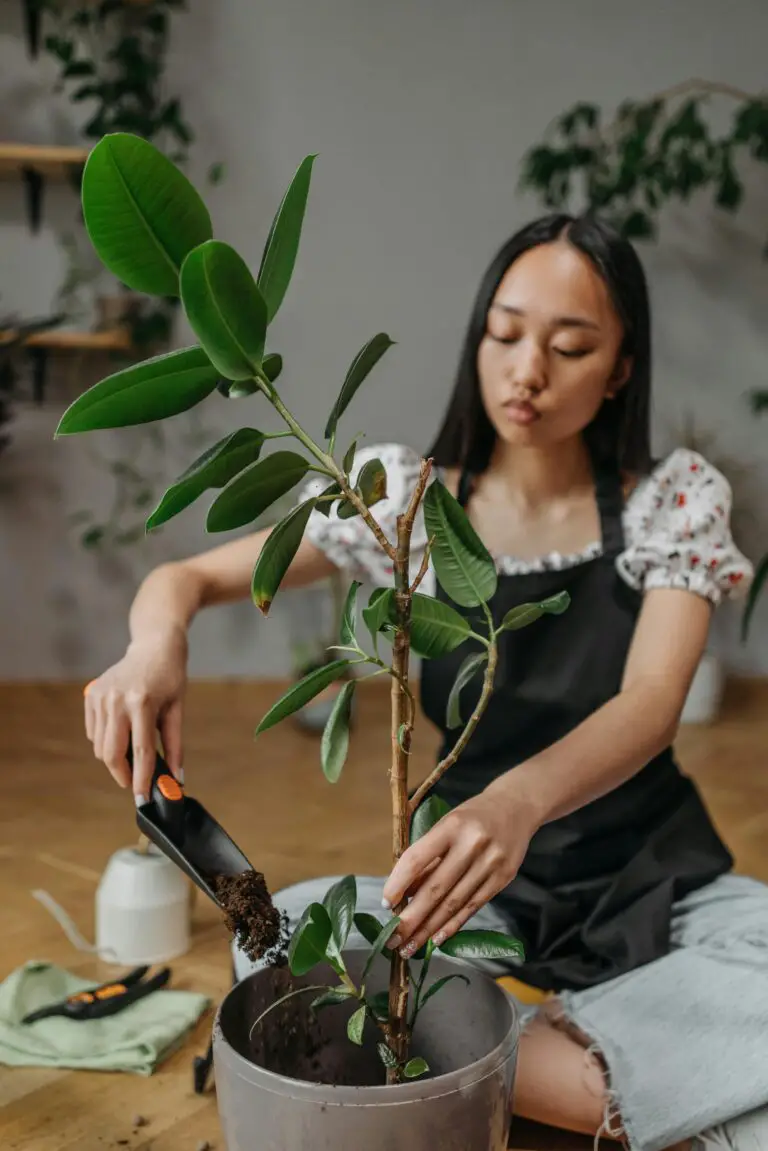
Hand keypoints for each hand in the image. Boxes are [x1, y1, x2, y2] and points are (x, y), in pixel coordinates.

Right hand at [84, 629, 187, 799]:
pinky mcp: (91, 695)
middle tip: (134, 783)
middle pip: (111, 754)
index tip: (142, 798)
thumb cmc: (170, 676)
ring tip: (133, 749)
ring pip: (100, 746)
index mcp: (141, 703)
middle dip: (122, 774)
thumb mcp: (177, 709)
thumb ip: (174, 745)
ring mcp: (100, 696)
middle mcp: (116, 700)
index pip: (141, 751)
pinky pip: (93, 732)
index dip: (142, 778)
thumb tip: (176, 777)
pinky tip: (121, 729)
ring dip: (115, 757)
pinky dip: (105, 740)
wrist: (153, 645)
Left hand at [381, 786, 538, 958]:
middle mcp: (472, 844)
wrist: (516, 807)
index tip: (386, 904)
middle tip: (393, 939)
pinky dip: (453, 925)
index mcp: (451, 825)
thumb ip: (428, 856)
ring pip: (454, 903)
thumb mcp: (446, 825)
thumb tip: (404, 894)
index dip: (398, 884)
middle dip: (412, 918)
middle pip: (436, 888)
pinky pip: (473, 906)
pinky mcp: (503, 877)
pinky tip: (437, 939)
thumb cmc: (472, 816)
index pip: (417, 858)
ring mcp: (491, 862)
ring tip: (410, 946)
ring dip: (429, 928)